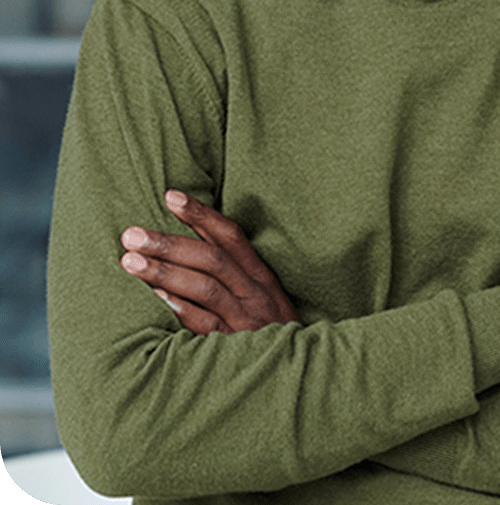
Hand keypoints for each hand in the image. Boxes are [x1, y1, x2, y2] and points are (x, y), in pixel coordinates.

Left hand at [120, 190, 297, 334]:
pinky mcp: (235, 348)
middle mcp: (254, 294)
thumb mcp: (262, 300)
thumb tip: (186, 250)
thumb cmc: (268, 335)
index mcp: (260, 277)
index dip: (201, 214)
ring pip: (205, 287)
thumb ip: (234, 277)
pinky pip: (206, 325)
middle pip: (211, 259)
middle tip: (132, 234)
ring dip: (165, 272)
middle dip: (170, 243)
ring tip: (131, 261)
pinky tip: (157, 299)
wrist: (294, 377)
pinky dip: (182, 309)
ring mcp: (246, 321)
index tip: (170, 196)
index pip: (230, 236)